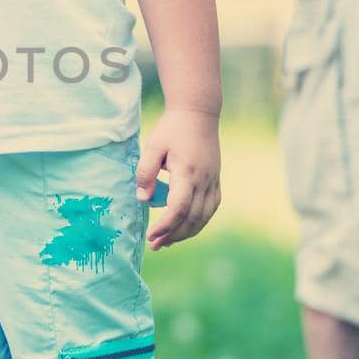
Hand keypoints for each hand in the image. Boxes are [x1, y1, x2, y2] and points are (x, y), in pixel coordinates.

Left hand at [135, 108, 220, 249]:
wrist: (199, 113)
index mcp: (187, 172)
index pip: (179, 208)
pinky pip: (211, 208)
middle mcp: (204, 180)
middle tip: (155, 245)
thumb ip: (146, 173)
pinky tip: (186, 228)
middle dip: (173, 235)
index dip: (165, 226)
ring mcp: (213, 181)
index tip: (151, 235)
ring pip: (204, 217)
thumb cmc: (172, 128)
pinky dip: (199, 222)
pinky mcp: (216, 181)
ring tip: (167, 242)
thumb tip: (143, 199)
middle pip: (192, 218)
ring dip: (186, 232)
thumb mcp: (153, 146)